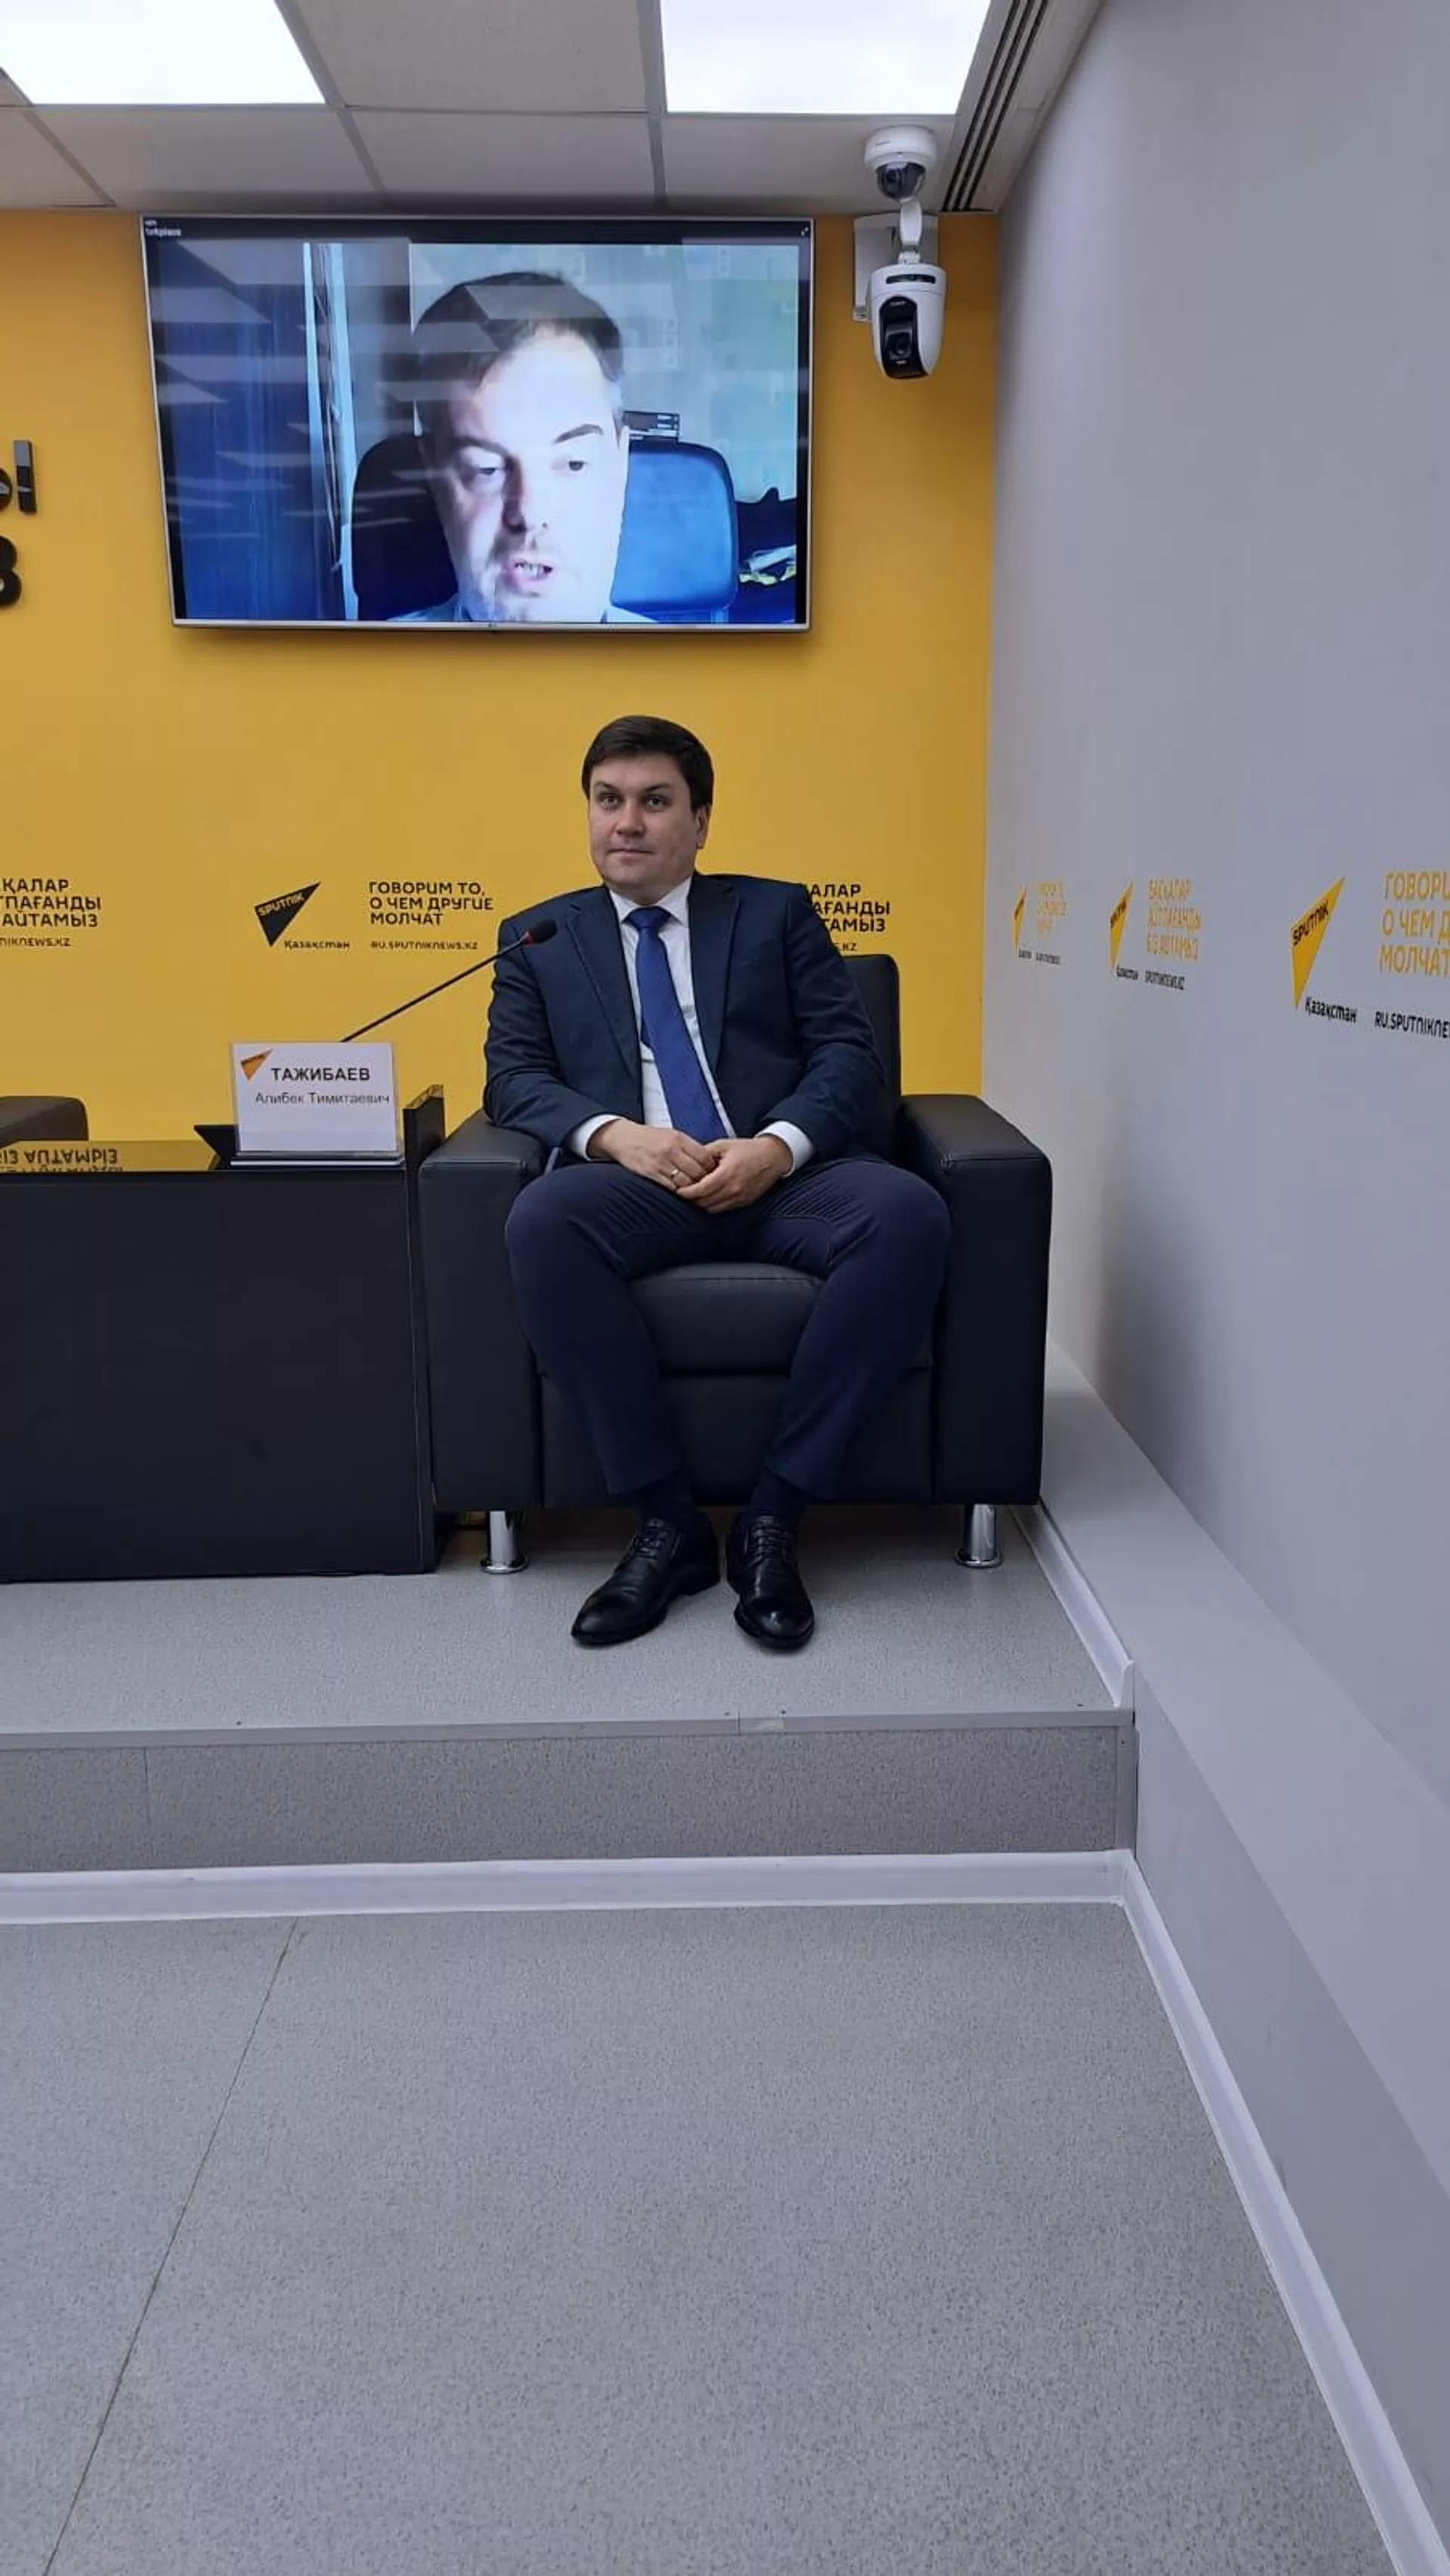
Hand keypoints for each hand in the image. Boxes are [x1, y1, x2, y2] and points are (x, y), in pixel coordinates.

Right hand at [587, 1121, 713, 1189]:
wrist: (623, 1138)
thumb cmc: (648, 1137)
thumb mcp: (671, 1135)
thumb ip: (688, 1147)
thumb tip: (708, 1161)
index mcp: (679, 1139)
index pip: (705, 1156)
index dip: (712, 1168)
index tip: (714, 1174)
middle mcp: (671, 1150)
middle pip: (698, 1171)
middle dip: (705, 1181)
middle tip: (709, 1187)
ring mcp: (661, 1163)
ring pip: (686, 1182)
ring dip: (693, 1190)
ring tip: (697, 1193)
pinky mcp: (651, 1174)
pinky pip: (671, 1188)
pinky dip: (679, 1193)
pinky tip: (682, 1194)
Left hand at [677, 1135, 791, 1211]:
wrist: (773, 1157)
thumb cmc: (749, 1149)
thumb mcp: (723, 1145)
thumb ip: (704, 1154)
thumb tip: (688, 1161)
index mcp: (727, 1174)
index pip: (700, 1190)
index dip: (687, 1192)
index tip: (679, 1190)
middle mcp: (733, 1189)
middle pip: (704, 1202)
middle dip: (691, 1199)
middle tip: (684, 1193)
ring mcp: (739, 1197)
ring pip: (712, 1208)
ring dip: (702, 1204)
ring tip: (695, 1196)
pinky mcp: (743, 1202)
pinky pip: (723, 1209)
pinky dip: (713, 1205)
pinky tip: (708, 1197)